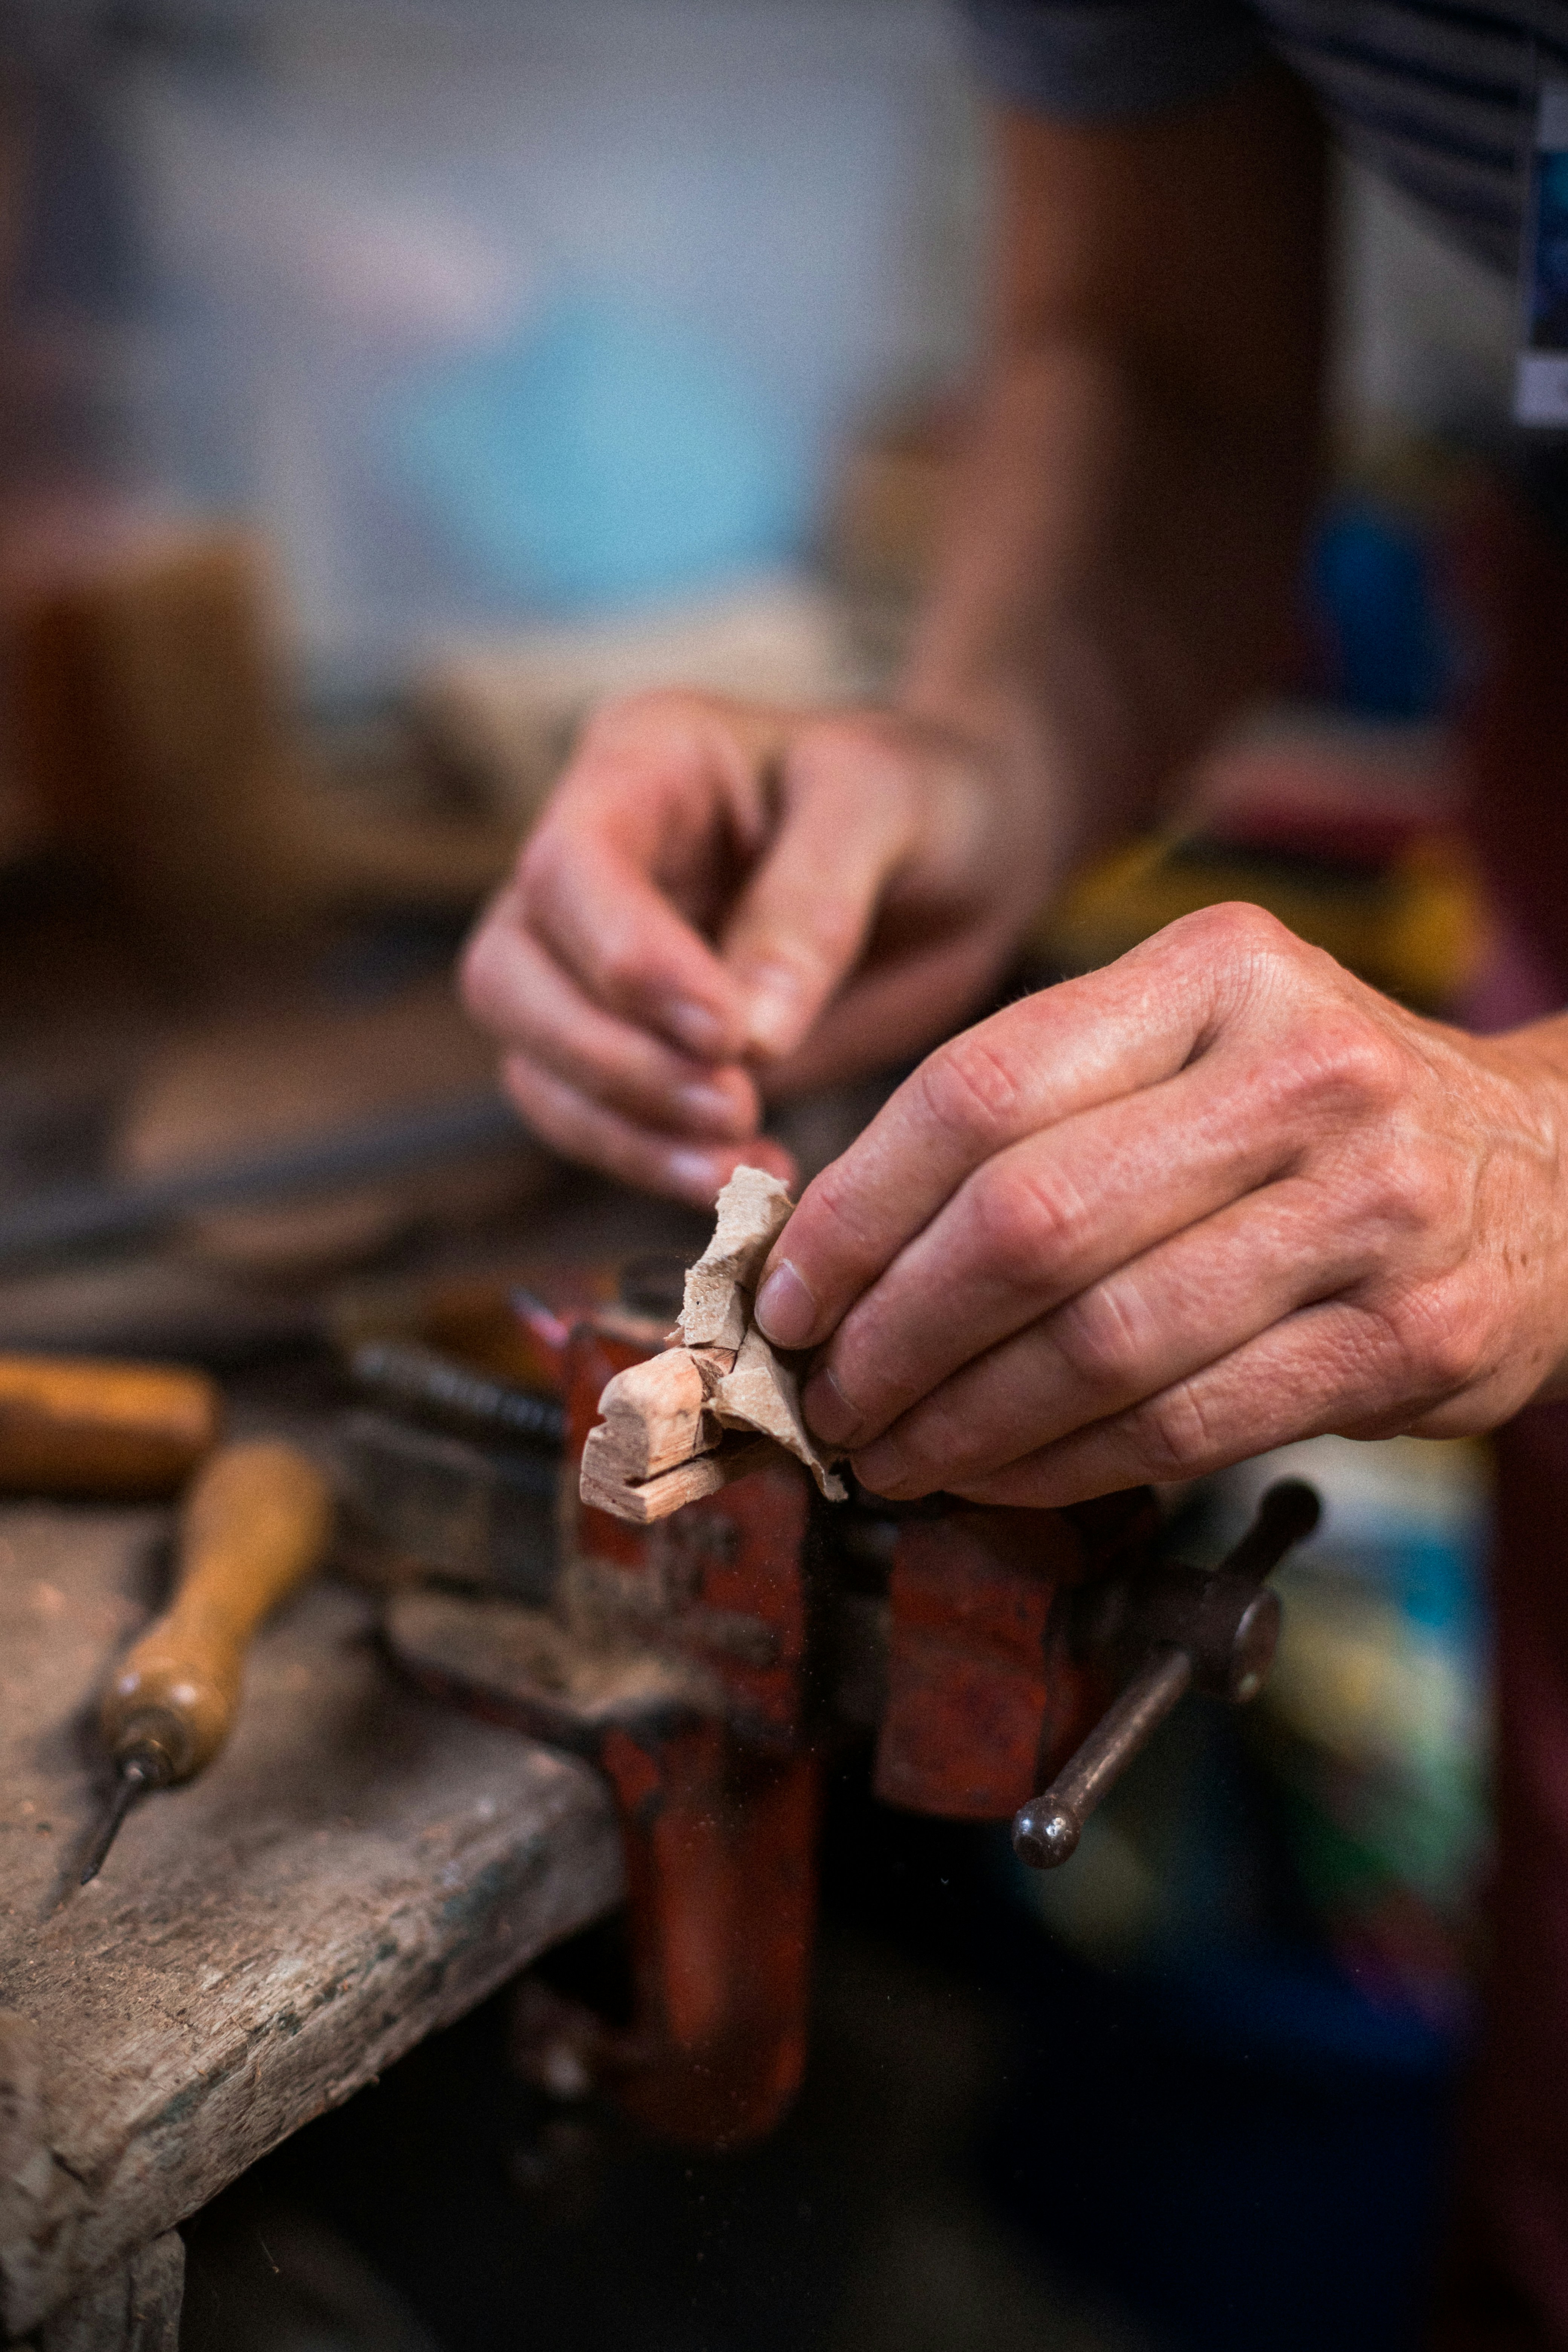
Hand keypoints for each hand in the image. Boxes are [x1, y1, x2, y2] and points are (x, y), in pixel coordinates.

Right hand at [460, 691, 1054, 1203]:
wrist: (970, 852)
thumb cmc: (929, 796)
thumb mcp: (886, 808)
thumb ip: (813, 905)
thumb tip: (748, 1038)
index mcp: (639, 760)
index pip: (570, 866)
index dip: (629, 963)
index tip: (728, 1038)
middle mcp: (592, 858)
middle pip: (510, 975)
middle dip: (609, 1059)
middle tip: (736, 1109)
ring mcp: (599, 956)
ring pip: (535, 1060)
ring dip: (624, 1131)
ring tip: (742, 1171)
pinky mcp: (637, 1042)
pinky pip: (595, 1117)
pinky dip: (655, 1162)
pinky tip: (747, 1182)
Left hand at [752, 903, 1567, 1505]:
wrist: (1552, 1176)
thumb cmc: (1317, 1117)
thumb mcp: (1192, 1048)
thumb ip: (1032, 1114)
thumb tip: (826, 1243)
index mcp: (1218, 970)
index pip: (977, 1090)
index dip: (853, 1211)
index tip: (784, 1292)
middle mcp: (1303, 1072)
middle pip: (1026, 1222)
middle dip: (890, 1333)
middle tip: (821, 1395)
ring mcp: (1368, 1207)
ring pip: (1098, 1342)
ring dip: (960, 1420)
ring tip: (888, 1451)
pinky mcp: (1407, 1336)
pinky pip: (1180, 1424)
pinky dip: (1057, 1466)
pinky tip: (994, 1474)